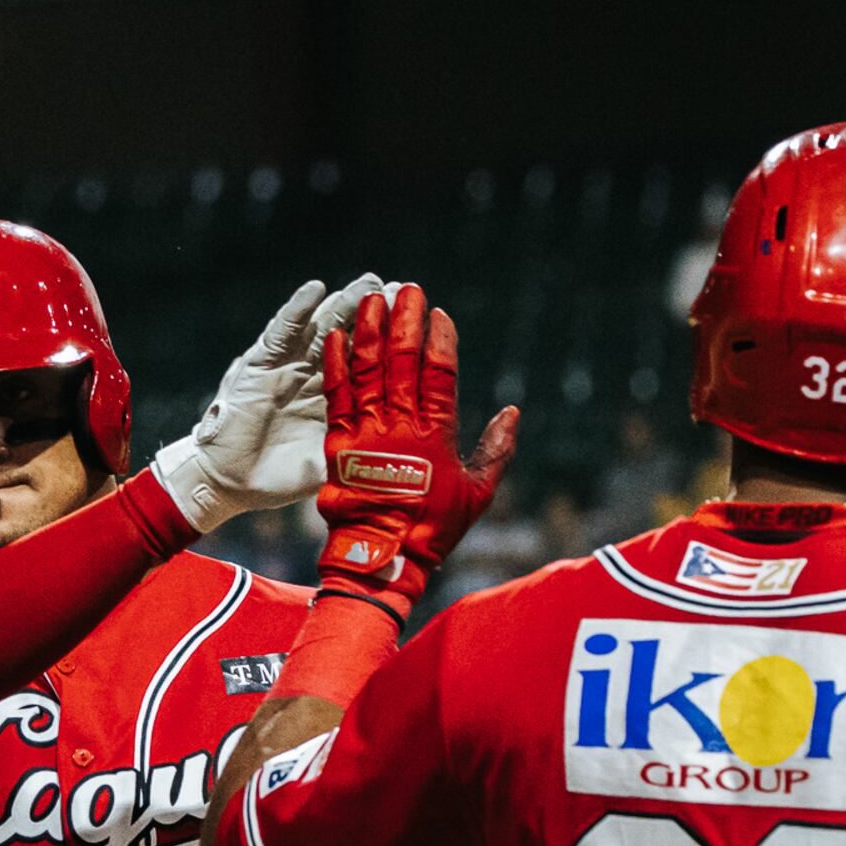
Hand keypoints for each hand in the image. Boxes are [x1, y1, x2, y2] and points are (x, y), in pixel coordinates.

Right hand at [152, 273, 382, 532]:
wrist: (230, 483)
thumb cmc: (278, 479)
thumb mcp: (329, 468)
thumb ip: (355, 458)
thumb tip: (398, 469)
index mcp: (339, 400)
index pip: (373, 364)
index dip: (395, 342)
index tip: (423, 320)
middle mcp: (317, 376)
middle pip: (354, 336)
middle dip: (378, 313)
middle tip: (402, 289)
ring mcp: (290, 367)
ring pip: (323, 327)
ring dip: (345, 304)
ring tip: (370, 283)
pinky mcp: (261, 365)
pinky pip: (281, 333)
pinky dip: (297, 311)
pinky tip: (315, 291)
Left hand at [314, 284, 518, 620]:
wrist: (382, 557)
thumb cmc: (434, 529)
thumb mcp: (477, 494)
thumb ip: (496, 450)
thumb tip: (513, 412)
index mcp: (436, 433)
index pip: (439, 373)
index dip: (440, 340)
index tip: (439, 314)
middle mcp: (400, 425)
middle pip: (402, 361)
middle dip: (405, 321)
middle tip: (407, 288)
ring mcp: (366, 431)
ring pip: (367, 369)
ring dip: (368, 330)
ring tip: (370, 298)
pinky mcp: (338, 443)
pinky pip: (335, 395)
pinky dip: (334, 364)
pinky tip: (333, 336)